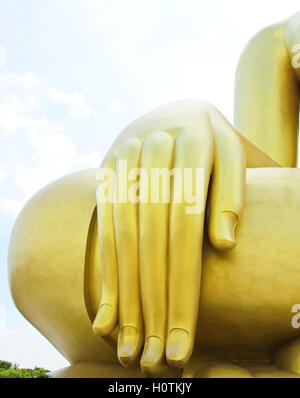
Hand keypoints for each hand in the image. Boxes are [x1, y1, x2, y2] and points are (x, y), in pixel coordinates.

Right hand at [92, 100, 245, 375]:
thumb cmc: (211, 143)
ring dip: (125, 294)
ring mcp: (122, 160)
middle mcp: (152, 149)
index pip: (186, 225)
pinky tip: (108, 310)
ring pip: (122, 236)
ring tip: (129, 343)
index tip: (183, 336)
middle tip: (156, 354)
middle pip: (151, 237)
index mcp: (193, 141)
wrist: (172, 115)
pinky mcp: (105, 173)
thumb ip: (230, 194)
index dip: (183, 284)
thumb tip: (222, 244)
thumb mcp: (231, 154)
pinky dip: (106, 271)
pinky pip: (104, 227)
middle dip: (153, 299)